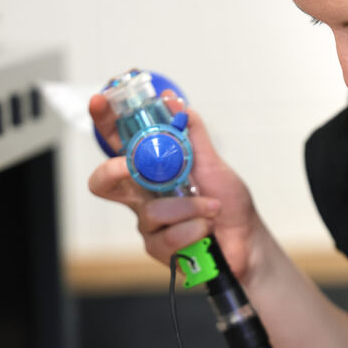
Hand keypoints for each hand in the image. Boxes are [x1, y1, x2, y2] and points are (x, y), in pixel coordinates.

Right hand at [87, 92, 259, 279]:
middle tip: (129, 165)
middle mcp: (144, 196)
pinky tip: (206, 229)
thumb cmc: (228, 203)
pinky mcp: (157, 247)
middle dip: (112, 170)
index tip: (100, 100)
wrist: (246, 240)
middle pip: (103, 182)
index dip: (105, 121)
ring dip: (189, 207)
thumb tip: (173, 101)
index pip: (120, 144)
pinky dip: (194, 228)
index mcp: (152, 170)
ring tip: (211, 208)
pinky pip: (168, 236)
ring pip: (152, 211)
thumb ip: (192, 133)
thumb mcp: (212, 162)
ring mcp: (148, 223)